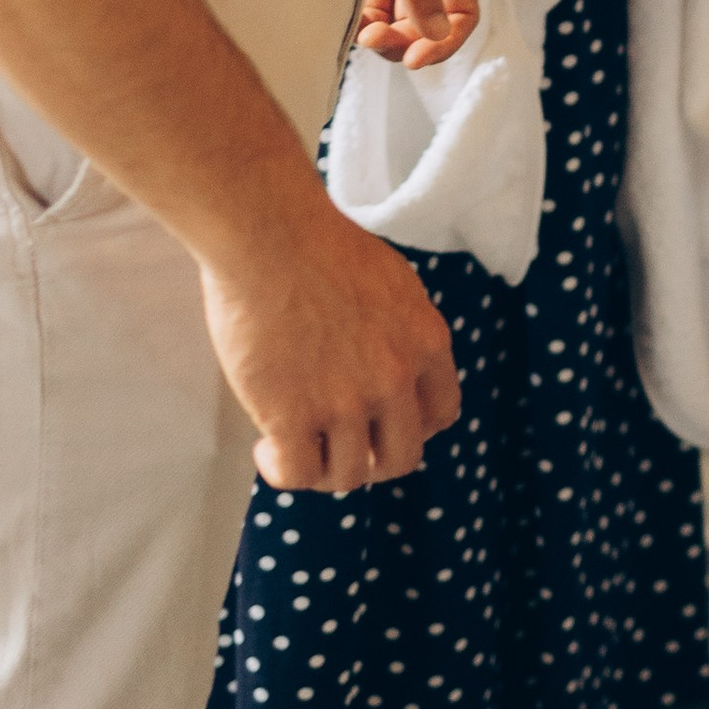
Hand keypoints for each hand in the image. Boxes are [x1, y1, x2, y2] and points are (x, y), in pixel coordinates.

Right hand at [197, 196, 460, 493]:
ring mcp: (344, 402)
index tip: (381, 423)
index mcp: (427, 345)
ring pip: (348, 475)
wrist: (270, 233)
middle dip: (371, 459)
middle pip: (400, 458)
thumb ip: (403, 332)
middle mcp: (395, 380)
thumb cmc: (321, 245)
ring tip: (297, 446)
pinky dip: (283, 472)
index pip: (441, 416)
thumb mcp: (395, 284)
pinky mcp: (291, 414)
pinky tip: (267, 450)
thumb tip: (394, 365)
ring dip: (324, 470)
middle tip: (339, 445)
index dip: (411, 428)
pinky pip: (298, 474)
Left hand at [328, 0, 480, 69]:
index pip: (461, 14)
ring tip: (360, 31)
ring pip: (396, 25)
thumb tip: (437, 34)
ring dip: (380, 35)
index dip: (444, 41)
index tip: (416, 58)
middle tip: (374, 39)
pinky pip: (370, 13)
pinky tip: (352, 20)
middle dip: (404, 40)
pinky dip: (362, 23)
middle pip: (426, 26)